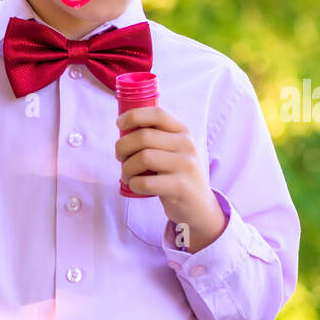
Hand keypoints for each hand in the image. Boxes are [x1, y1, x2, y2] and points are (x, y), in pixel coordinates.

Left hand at [115, 105, 225, 249]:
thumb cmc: (177, 174)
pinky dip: (134, 184)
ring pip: (143, 158)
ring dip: (127, 168)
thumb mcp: (174, 150)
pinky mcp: (181, 187)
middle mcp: (187, 145)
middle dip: (122, 147)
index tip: (119, 124)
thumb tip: (123, 126)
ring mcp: (186, 165)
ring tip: (128, 175)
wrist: (199, 206)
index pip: (157, 114)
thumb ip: (156, 137)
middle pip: (143, 137)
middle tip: (120, 158)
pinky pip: (146, 182)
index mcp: (183, 132)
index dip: (134, 116)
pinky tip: (136, 186)